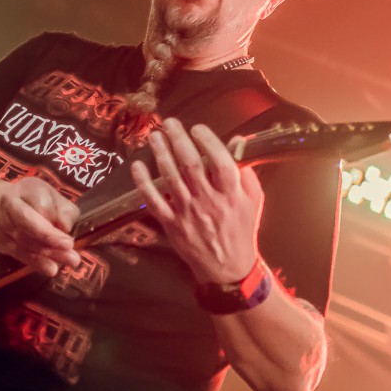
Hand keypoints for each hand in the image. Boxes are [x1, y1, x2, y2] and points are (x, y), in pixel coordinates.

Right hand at [0, 177, 80, 276]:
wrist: (2, 209)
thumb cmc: (36, 202)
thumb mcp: (54, 199)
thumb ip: (64, 210)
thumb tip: (65, 227)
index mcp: (25, 189)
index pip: (39, 203)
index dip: (54, 218)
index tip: (69, 233)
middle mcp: (9, 204)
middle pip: (27, 221)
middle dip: (48, 236)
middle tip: (69, 248)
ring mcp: (2, 224)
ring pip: (23, 240)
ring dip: (46, 253)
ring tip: (68, 261)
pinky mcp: (1, 242)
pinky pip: (19, 253)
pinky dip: (35, 262)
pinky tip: (49, 269)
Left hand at [130, 118, 261, 283]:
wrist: (227, 267)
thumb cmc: (241, 229)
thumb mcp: (253, 199)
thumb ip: (245, 171)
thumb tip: (238, 141)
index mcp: (231, 194)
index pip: (220, 162)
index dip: (208, 142)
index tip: (197, 129)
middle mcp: (208, 201)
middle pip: (190, 165)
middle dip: (178, 140)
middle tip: (169, 123)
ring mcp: (188, 212)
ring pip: (171, 178)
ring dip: (161, 154)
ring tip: (155, 136)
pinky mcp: (172, 224)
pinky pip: (154, 201)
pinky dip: (143, 183)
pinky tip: (137, 166)